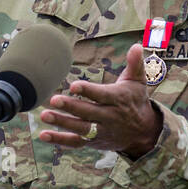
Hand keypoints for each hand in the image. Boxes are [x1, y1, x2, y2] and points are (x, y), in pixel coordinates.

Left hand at [38, 42, 163, 158]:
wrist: (143, 132)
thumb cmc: (135, 100)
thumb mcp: (137, 82)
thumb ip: (134, 64)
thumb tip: (136, 45)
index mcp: (118, 99)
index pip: (102, 95)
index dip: (88, 91)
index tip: (73, 86)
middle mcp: (109, 116)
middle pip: (88, 112)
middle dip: (71, 107)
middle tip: (53, 100)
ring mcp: (101, 131)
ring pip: (80, 128)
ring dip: (62, 123)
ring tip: (44, 115)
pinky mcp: (93, 142)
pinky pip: (75, 142)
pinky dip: (60, 140)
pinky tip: (43, 134)